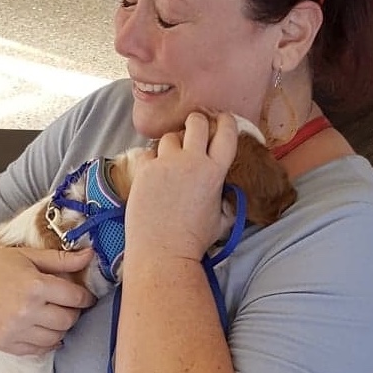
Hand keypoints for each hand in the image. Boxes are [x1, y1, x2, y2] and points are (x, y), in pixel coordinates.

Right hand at [0, 246, 95, 355]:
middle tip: (67, 304)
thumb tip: (90, 255)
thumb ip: (60, 259)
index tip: (84, 295)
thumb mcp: (25, 256)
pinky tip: (41, 329)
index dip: (85, 296)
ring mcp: (16, 331)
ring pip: (57, 337)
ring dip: (61, 327)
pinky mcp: (6, 345)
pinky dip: (46, 341)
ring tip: (53, 315)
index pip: (76, 298)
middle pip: (69, 319)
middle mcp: (28, 311)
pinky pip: (39, 350)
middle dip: (73, 312)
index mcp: (35, 286)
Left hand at [124, 111, 237, 260]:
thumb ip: (224, 197)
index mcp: (215, 172)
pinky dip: (152, 160)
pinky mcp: (145, 170)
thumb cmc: (193, 241)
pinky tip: (153, 176)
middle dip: (195, 123)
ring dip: (172, 144)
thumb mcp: (221, 218)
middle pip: (196, 122)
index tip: (221, 120)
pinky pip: (149, 153)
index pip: (227, 132)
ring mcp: (166, 164)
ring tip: (170, 162)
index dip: (225, 122)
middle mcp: (192, 162)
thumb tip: (225, 190)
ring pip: (170, 136)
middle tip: (192, 132)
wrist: (163, 253)